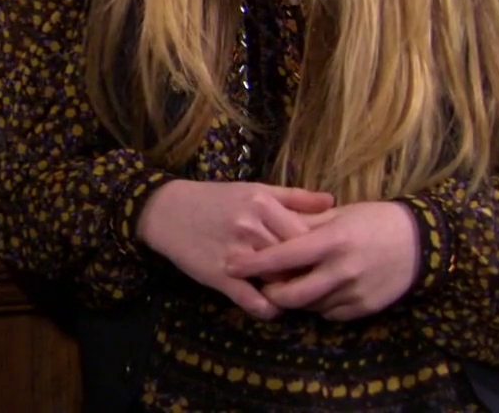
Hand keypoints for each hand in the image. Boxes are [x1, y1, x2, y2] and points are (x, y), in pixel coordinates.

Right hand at [135, 180, 333, 320]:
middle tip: (316, 282)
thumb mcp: (254, 190)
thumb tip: (332, 202)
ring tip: (297, 296)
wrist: (167, 211)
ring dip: (290, 292)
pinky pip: (252, 301)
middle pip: (296, 260)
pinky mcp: (220, 276)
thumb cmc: (214, 199)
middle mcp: (251, 228)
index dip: (320, 252)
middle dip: (308, 273)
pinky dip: (268, 309)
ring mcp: (236, 254)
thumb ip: (294, 197)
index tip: (325, 260)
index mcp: (263, 204)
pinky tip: (272, 308)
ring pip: (278, 281)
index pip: (308, 236)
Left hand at [225, 201, 418, 320]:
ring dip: (296, 298)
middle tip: (261, 285)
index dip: (254, 263)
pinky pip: (330, 314)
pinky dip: (319, 305)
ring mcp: (354, 292)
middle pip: (292, 293)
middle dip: (271, 293)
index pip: (284, 256)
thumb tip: (267, 226)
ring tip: (290, 285)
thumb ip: (304, 223)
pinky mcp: (364, 308)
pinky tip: (320, 291)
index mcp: (332, 240)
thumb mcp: (338, 216)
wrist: (420, 243)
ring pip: (309, 306)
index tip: (230, 264)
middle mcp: (341, 269)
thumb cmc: (373, 220)